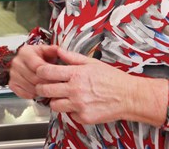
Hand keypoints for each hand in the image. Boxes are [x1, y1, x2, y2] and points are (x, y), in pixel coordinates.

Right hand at [8, 44, 61, 98]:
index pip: (37, 66)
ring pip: (30, 87)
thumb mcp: (47, 50)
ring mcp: (13, 74)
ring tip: (48, 87)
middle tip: (56, 85)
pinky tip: (38, 89)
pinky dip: (33, 94)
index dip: (49, 73)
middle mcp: (17, 62)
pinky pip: (25, 94)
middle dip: (47, 83)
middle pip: (34, 78)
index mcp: (25, 52)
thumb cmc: (39, 57)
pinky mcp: (12, 84)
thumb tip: (58, 50)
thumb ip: (53, 50)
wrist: (30, 62)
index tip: (58, 76)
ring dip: (41, 90)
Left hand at [35, 47, 167, 125]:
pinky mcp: (83, 118)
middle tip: (46, 86)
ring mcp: (79, 105)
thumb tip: (58, 50)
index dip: (40, 72)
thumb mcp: (92, 63)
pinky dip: (71, 110)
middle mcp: (75, 90)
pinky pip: (68, 115)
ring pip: (53, 105)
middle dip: (42, 87)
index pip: (46, 72)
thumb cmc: (112, 78)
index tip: (40, 72)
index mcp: (76, 74)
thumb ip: (72, 57)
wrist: (128, 97)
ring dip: (55, 100)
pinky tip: (78, 104)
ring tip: (63, 96)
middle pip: (45, 90)